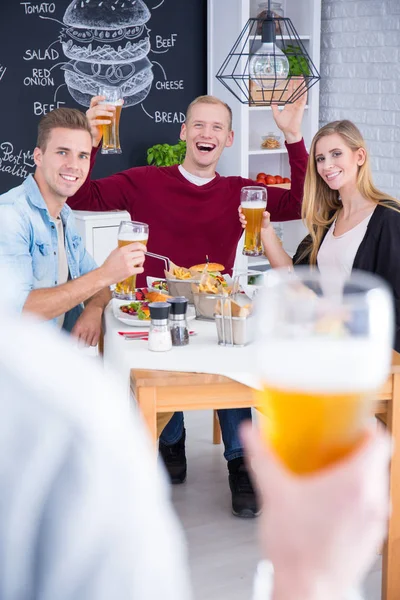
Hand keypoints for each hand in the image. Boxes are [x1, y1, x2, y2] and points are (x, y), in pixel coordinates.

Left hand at [71, 304, 102, 346]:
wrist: (94, 310)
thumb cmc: (85, 315)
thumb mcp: (77, 322)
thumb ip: (75, 331)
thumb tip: (72, 339)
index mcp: (78, 328)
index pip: (74, 340)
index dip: (73, 343)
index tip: (73, 344)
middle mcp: (85, 330)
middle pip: (81, 345)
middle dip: (79, 345)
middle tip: (79, 344)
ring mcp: (92, 332)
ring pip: (87, 345)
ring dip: (85, 344)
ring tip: (85, 342)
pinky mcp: (97, 333)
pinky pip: (94, 343)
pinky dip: (92, 344)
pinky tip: (91, 341)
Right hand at [86, 96, 121, 147]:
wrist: (96, 136)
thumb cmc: (101, 125)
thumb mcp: (106, 116)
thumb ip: (112, 109)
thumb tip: (121, 101)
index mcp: (93, 108)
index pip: (93, 100)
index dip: (98, 98)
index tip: (105, 97)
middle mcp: (89, 112)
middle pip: (97, 107)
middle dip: (106, 106)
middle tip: (113, 108)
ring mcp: (89, 118)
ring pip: (96, 113)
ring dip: (105, 113)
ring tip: (112, 114)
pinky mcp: (90, 125)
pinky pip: (96, 122)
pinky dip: (103, 121)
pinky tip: (109, 121)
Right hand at [100, 243, 145, 286]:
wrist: (104, 274)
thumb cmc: (108, 265)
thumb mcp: (114, 252)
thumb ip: (122, 249)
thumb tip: (130, 248)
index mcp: (122, 250)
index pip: (137, 245)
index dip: (143, 247)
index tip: (144, 249)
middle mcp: (126, 256)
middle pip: (141, 253)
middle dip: (141, 256)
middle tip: (138, 259)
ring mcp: (128, 264)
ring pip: (142, 260)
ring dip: (141, 262)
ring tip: (137, 264)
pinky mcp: (130, 271)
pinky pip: (141, 269)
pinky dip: (140, 269)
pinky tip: (136, 269)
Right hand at [238, 206, 270, 231]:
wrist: (265, 229)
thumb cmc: (265, 221)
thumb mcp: (267, 216)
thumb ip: (266, 215)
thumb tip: (265, 213)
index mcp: (252, 210)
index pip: (244, 206)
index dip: (240, 207)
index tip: (240, 210)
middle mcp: (249, 214)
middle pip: (241, 213)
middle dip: (240, 215)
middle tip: (243, 217)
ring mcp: (247, 220)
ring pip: (241, 219)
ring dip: (241, 220)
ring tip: (245, 222)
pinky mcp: (247, 225)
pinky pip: (242, 225)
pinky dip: (243, 225)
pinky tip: (244, 226)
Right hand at [241, 424, 390, 599]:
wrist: (306, 591)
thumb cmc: (296, 550)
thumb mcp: (273, 493)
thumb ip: (261, 456)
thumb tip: (251, 433)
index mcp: (355, 483)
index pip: (380, 439)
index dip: (366, 425)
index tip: (349, 423)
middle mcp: (372, 500)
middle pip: (377, 459)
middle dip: (354, 449)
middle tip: (330, 446)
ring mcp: (375, 521)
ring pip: (375, 483)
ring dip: (356, 473)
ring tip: (327, 474)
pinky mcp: (371, 538)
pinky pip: (371, 506)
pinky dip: (356, 497)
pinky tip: (329, 504)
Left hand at [271, 78, 306, 143]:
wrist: (289, 131)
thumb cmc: (284, 125)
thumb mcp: (276, 115)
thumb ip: (274, 108)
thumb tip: (272, 102)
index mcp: (288, 105)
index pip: (290, 93)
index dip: (290, 86)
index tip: (291, 80)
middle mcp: (294, 104)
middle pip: (296, 91)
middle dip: (297, 83)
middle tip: (298, 76)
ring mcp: (298, 105)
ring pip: (300, 93)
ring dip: (301, 86)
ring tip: (302, 79)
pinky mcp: (301, 108)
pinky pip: (303, 99)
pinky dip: (304, 93)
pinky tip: (305, 88)